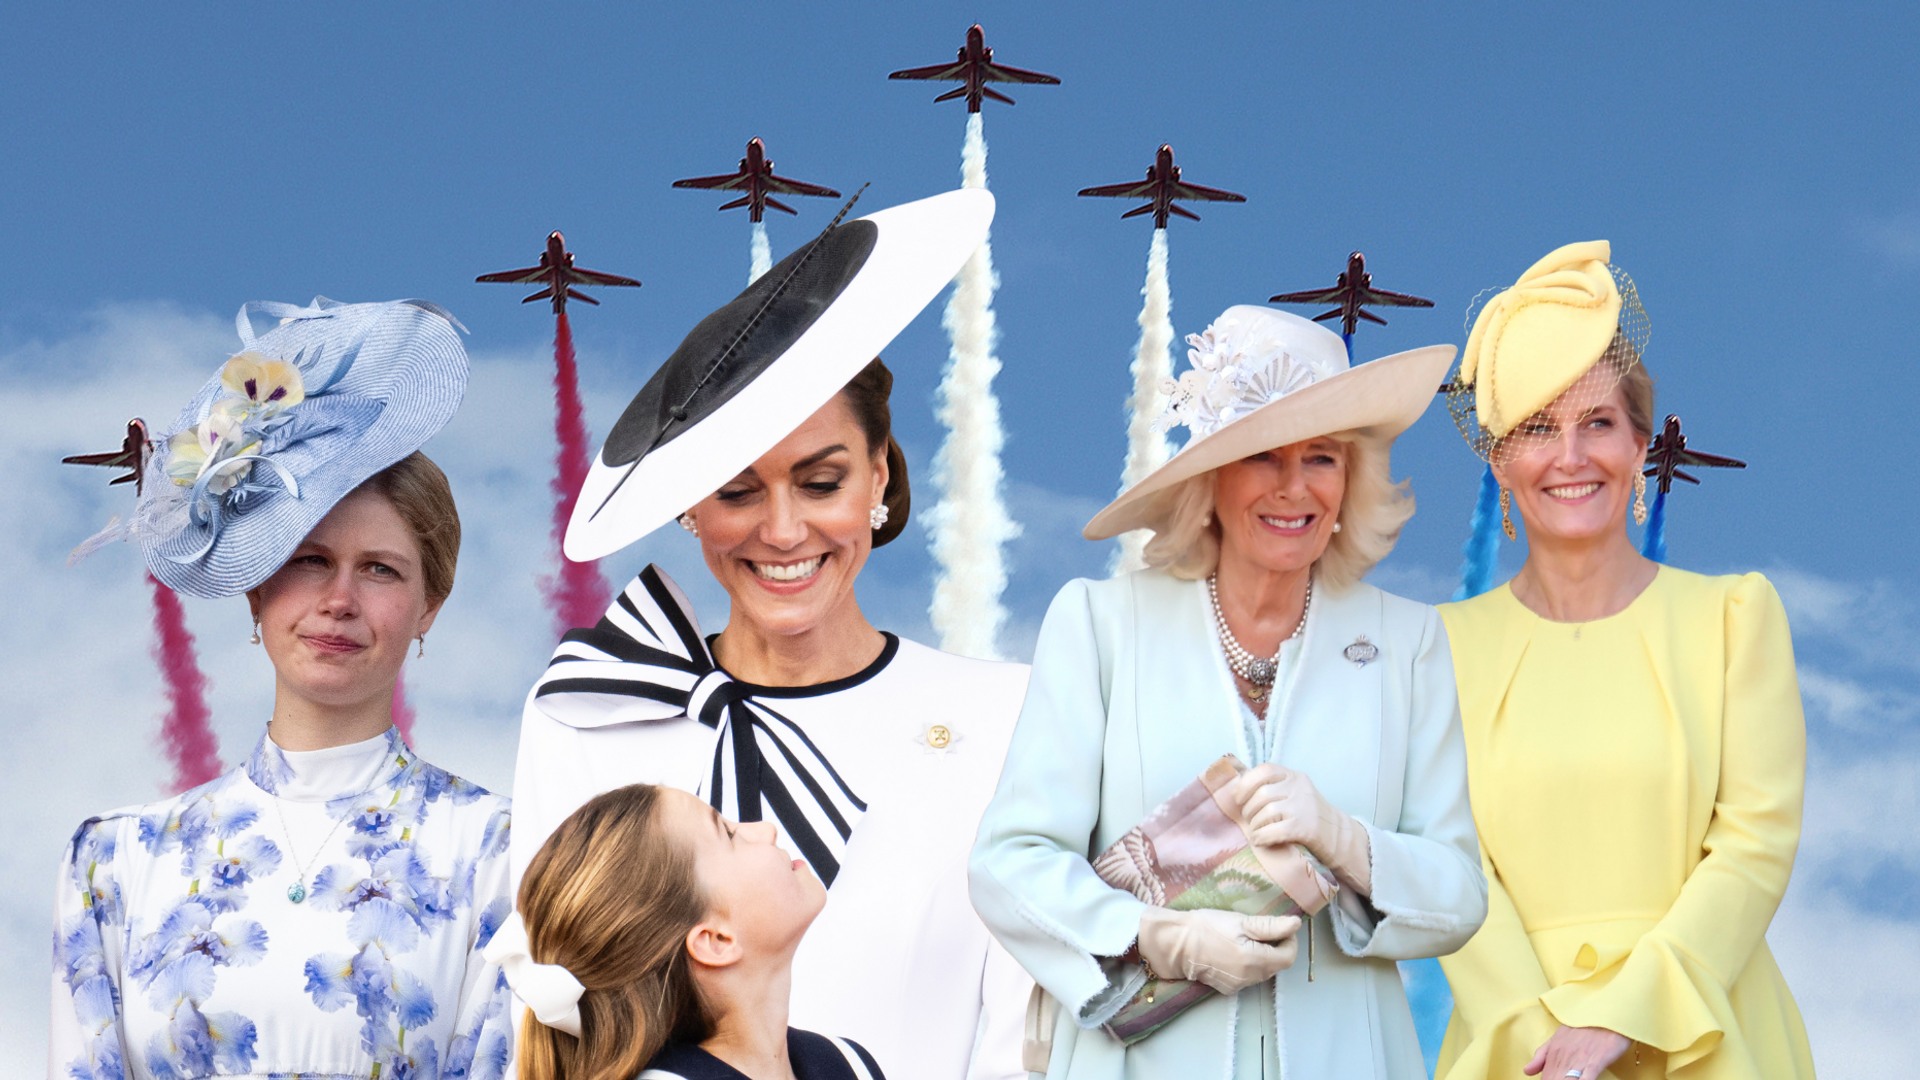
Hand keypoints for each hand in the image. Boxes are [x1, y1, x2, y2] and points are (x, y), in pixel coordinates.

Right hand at [1136, 907, 1299, 995]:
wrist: (1176, 944)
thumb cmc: (1207, 927)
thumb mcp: (1240, 921)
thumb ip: (1271, 926)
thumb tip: (1296, 925)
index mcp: (1256, 961)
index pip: (1289, 957)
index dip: (1289, 940)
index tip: (1279, 927)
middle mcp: (1250, 978)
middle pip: (1277, 965)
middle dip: (1275, 947)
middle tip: (1259, 929)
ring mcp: (1239, 986)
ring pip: (1263, 971)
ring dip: (1262, 956)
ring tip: (1244, 939)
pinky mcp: (1228, 988)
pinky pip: (1248, 977)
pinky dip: (1248, 965)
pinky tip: (1233, 952)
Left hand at [1229, 764, 1372, 894]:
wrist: (1339, 836)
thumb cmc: (1308, 815)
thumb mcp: (1294, 793)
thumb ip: (1273, 788)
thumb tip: (1237, 789)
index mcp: (1294, 776)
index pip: (1264, 770)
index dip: (1246, 783)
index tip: (1238, 798)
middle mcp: (1299, 787)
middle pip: (1262, 794)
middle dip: (1249, 810)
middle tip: (1249, 820)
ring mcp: (1304, 806)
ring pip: (1266, 812)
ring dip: (1255, 826)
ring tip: (1256, 832)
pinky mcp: (1306, 827)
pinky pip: (1275, 830)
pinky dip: (1262, 837)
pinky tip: (1260, 841)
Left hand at [1523, 1025, 1630, 1078]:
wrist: (1606, 1010)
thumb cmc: (1584, 1024)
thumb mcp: (1559, 1036)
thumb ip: (1542, 1055)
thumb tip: (1526, 1071)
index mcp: (1554, 1052)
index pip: (1545, 1077)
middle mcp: (1564, 1057)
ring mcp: (1579, 1060)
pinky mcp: (1595, 1062)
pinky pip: (1585, 1079)